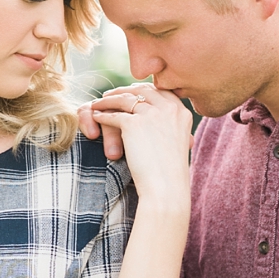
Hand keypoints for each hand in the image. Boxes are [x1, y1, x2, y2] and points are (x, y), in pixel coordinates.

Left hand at [84, 82, 193, 209]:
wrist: (167, 186)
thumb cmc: (171, 171)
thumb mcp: (177, 142)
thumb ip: (170, 127)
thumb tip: (158, 123)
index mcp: (182, 112)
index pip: (161, 91)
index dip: (143, 91)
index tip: (131, 93)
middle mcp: (169, 109)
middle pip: (142, 90)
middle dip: (124, 90)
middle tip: (110, 95)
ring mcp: (152, 114)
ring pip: (125, 99)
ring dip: (109, 100)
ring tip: (98, 104)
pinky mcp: (134, 124)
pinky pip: (113, 115)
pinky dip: (103, 115)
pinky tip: (96, 117)